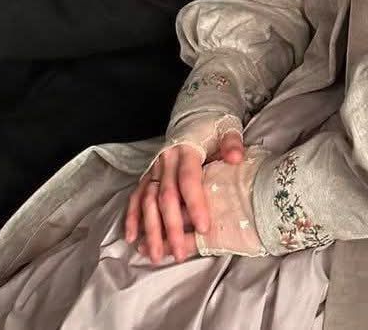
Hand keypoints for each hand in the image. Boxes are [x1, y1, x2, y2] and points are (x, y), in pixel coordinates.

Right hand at [125, 113, 243, 262]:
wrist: (196, 113)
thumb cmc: (214, 127)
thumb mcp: (227, 129)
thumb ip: (231, 143)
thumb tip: (235, 157)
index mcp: (187, 150)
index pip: (189, 180)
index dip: (195, 204)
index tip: (203, 227)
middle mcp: (166, 160)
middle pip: (166, 196)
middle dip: (171, 227)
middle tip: (178, 253)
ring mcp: (155, 168)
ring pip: (148, 200)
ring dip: (150, 229)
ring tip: (156, 255)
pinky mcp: (148, 174)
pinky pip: (136, 196)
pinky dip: (132, 217)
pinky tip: (133, 237)